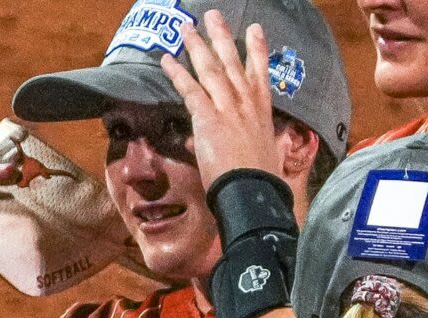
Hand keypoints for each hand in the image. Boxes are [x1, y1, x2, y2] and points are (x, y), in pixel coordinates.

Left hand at [159, 12, 288, 187]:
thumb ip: (227, 140)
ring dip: (196, 46)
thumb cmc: (255, 178)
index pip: (259, 72)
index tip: (255, 29)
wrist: (252, 190)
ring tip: (186, 27)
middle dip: (221, 36)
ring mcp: (228, 108)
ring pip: (210, 69)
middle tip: (213, 15)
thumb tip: (198, 140)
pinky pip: (190, 90)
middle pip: (232, 62)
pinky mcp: (208, 119)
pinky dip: (177, 74)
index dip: (258, 48)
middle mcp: (246, 102)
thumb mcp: (252, 152)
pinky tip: (166, 60)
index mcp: (261, 109)